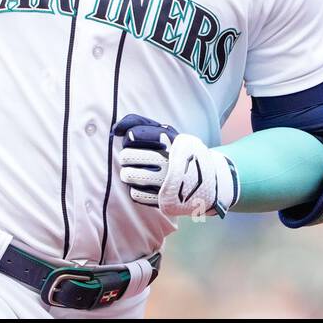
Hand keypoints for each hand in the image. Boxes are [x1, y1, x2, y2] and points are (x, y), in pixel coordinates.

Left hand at [113, 114, 237, 218]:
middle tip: (133, 157)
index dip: (130, 137)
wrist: (206, 179)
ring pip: (128, 175)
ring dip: (128, 173)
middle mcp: (167, 160)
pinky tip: (144, 185)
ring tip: (136, 172)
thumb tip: (116, 129)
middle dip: (126, 156)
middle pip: (127, 156)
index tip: (135, 140)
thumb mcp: (166, 132)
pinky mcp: (162, 199)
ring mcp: (164, 181)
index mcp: (169, 141)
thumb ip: (140, 123)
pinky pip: (135, 194)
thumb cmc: (177, 152)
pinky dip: (135, 189)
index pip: (134, 134)